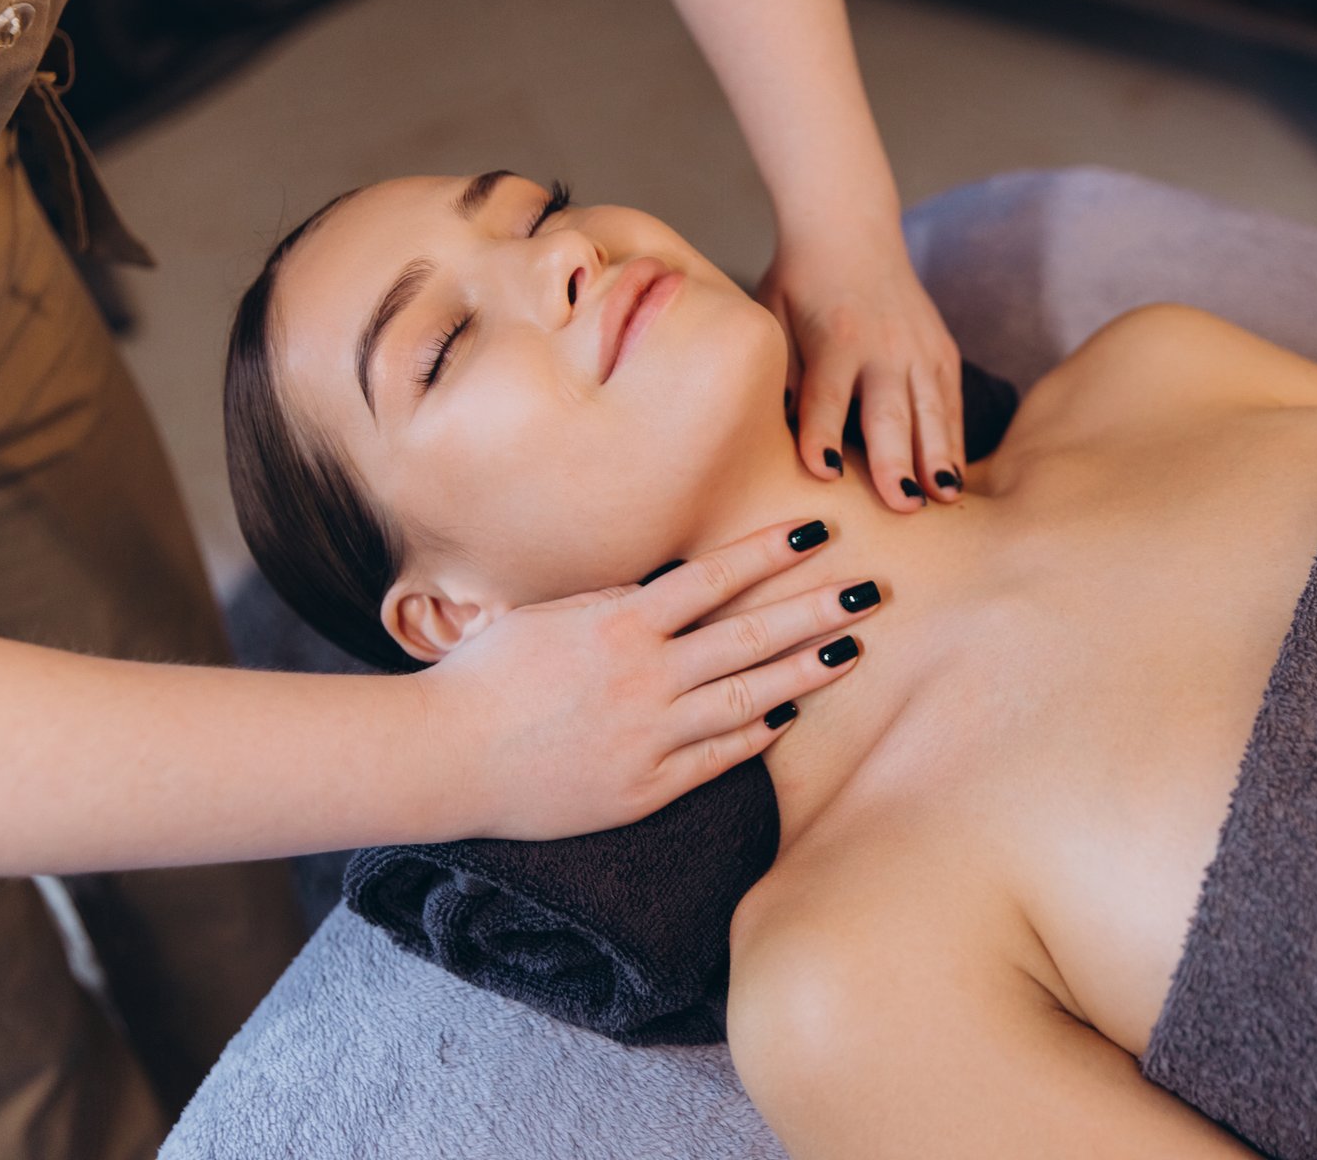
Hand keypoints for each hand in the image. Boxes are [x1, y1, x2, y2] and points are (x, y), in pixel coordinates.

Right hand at [416, 519, 877, 839]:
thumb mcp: (549, 616)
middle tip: (872, 589)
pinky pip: (718, 757)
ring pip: (749, 696)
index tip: (817, 531)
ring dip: (807, 670)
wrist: (443, 758)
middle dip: (817, 609)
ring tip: (854, 649)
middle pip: (752, 636)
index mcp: (619, 624)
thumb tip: (671, 585)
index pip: (714, 578)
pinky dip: (757, 733)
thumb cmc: (486, 677)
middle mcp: (645, 677)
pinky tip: (789, 715)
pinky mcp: (645, 787)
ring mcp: (650, 735)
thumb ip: (615, 604)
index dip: (770, 552)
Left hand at [758, 221, 965, 512]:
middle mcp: (883, 344)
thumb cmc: (800, 283)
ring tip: (944, 499)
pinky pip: (951, 404)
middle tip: (903, 505)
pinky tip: (954, 479)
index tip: (822, 474)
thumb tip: (779, 430)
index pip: (826, 394)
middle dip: (896, 460)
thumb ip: (781, 369)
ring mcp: (919, 348)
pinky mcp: (941, 350)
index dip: (821, 434)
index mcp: (835, 337)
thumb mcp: (773, 314)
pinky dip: (954, 441)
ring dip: (939, 457)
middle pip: (889, 411)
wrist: (850, 227)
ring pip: (932, 411)